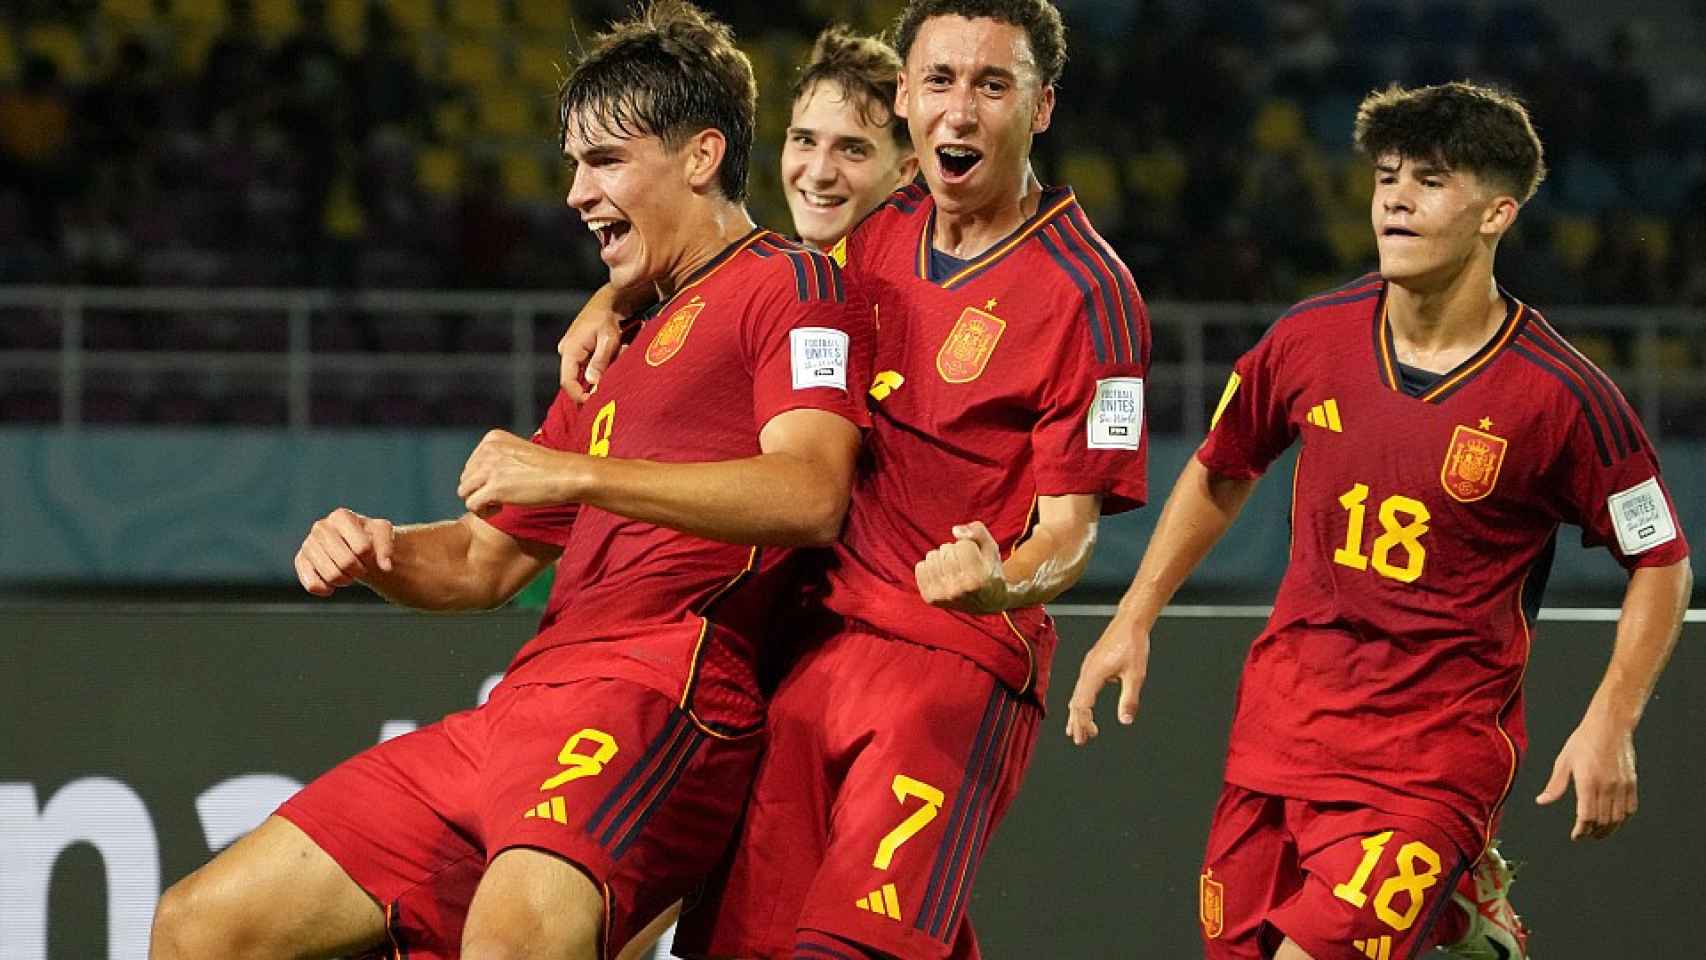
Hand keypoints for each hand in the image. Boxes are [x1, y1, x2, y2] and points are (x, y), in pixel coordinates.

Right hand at [294, 508, 393, 596]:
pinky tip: (331, 586)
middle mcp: (321, 527)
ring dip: (346, 580)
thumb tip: (386, 566)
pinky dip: (326, 590)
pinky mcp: (300, 561)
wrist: (354, 545)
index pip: (362, 548)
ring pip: (331, 575)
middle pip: (347, 563)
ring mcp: (308, 544)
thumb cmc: (369, 537)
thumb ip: (387, 547)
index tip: (370, 555)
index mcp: (341, 516)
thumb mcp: (383, 534)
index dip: (371, 558)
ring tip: (349, 573)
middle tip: (361, 568)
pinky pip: (312, 585)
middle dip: (359, 570)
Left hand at [458, 430, 583, 514]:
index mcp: (492, 438)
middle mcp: (488, 450)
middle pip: (466, 478)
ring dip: (479, 502)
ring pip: (464, 492)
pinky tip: (500, 509)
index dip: (484, 480)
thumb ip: (498, 459)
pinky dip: (483, 512)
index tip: (503, 484)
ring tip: (499, 504)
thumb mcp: (518, 452)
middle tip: (502, 497)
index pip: (471, 464)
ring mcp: (490, 468)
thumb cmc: (549, 468)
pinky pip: (472, 505)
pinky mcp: (495, 487)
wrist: (567, 475)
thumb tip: (478, 481)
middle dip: (480, 491)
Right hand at [558, 301, 626, 402]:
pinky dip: (602, 364)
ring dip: (602, 370)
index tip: (593, 404)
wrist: (608, 301)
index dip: (578, 396)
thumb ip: (600, 361)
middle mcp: (566, 351)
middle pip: (576, 379)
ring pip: (585, 372)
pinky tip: (615, 352)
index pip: (567, 382)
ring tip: (618, 354)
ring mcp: (571, 350)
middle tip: (612, 381)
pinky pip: (589, 364)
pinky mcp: (579, 349)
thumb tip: (592, 383)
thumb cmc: (608, 318)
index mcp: (569, 350)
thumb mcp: (608, 339)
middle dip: (595, 382)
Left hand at [914, 521, 1008, 612]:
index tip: (978, 559)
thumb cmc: (990, 570)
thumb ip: (977, 531)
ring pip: (932, 556)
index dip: (971, 546)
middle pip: (946, 549)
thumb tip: (954, 530)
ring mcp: (941, 596)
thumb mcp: (991, 547)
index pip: (963, 545)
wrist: (988, 602)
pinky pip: (920, 567)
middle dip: (956, 551)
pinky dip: (931, 566)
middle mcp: (957, 590)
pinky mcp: (930, 598)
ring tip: (955, 569)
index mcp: (976, 580)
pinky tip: (943, 574)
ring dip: (943, 557)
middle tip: (966, 565)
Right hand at [1065, 608, 1150, 744]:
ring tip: (1080, 729)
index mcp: (1094, 674)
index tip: (1083, 738)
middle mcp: (1087, 671)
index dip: (1082, 723)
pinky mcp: (1092, 664)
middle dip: (1077, 722)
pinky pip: (1082, 687)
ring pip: (1077, 694)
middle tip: (1080, 740)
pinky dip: (1081, 701)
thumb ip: (1129, 699)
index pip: (1082, 705)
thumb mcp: (1135, 675)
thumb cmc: (1133, 645)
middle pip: (1076, 702)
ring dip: (1078, 713)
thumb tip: (1125, 721)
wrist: (1130, 621)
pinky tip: (1086, 707)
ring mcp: (1088, 667)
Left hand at [1535, 711, 1637, 840]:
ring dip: (1608, 829)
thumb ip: (1555, 785)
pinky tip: (1614, 821)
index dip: (1581, 831)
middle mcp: (1607, 787)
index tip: (1576, 836)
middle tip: (1585, 835)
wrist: (1609, 726)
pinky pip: (1630, 808)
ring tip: (1598, 833)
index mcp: (1588, 782)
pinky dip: (1622, 819)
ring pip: (1618, 818)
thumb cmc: (1584, 741)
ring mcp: (1622, 786)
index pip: (1586, 817)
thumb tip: (1542, 801)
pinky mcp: (1632, 783)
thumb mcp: (1564, 761)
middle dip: (1593, 832)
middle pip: (1602, 821)